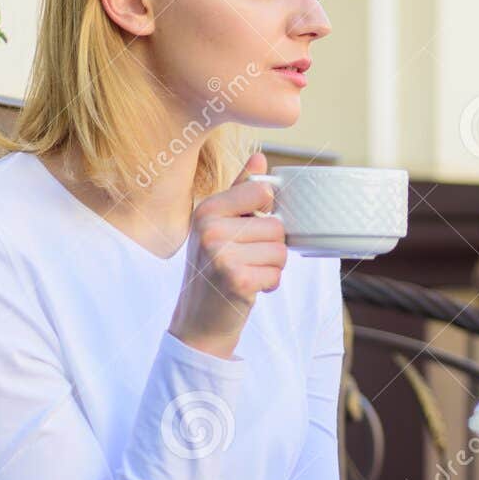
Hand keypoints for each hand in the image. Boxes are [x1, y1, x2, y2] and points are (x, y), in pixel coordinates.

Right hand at [167, 151, 286, 358]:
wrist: (198, 321)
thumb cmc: (214, 270)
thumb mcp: (220, 226)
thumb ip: (240, 192)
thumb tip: (260, 158)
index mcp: (207, 208)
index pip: (263, 191)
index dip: (267, 214)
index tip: (249, 231)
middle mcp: (210, 228)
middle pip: (276, 225)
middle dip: (271, 248)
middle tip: (246, 261)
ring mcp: (221, 254)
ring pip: (280, 251)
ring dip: (271, 267)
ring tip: (247, 273)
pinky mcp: (236, 279)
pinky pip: (277, 274)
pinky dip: (269, 285)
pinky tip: (248, 289)